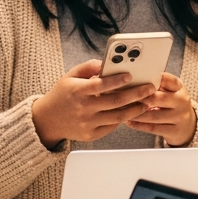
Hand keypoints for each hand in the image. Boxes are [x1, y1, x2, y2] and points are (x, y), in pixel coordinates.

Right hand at [31, 59, 155, 148]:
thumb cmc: (63, 94)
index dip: (117, 81)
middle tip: (150, 88)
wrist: (47, 120)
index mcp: (77, 91)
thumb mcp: (71, 75)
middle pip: (114, 102)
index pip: (100, 85)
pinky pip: (112, 126)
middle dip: (136, 95)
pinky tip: (133, 111)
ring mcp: (87, 123)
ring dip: (135, 109)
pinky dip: (123, 119)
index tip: (131, 75)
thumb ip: (89, 67)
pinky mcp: (90, 135)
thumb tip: (107, 63)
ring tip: (147, 101)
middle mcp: (83, 108)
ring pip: (117, 117)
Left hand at [127, 73, 196, 145]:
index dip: (154, 79)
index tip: (138, 78)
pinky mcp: (174, 131)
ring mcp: (180, 117)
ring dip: (136, 113)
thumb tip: (135, 78)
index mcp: (180, 88)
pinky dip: (139, 125)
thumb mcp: (171, 92)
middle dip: (141, 97)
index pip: (169, 80)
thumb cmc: (173, 104)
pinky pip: (153, 128)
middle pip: (159, 98)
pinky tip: (129, 122)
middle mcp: (182, 101)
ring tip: (123, 110)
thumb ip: (158, 85)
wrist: (188, 126)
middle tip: (125, 96)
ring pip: (153, 115)